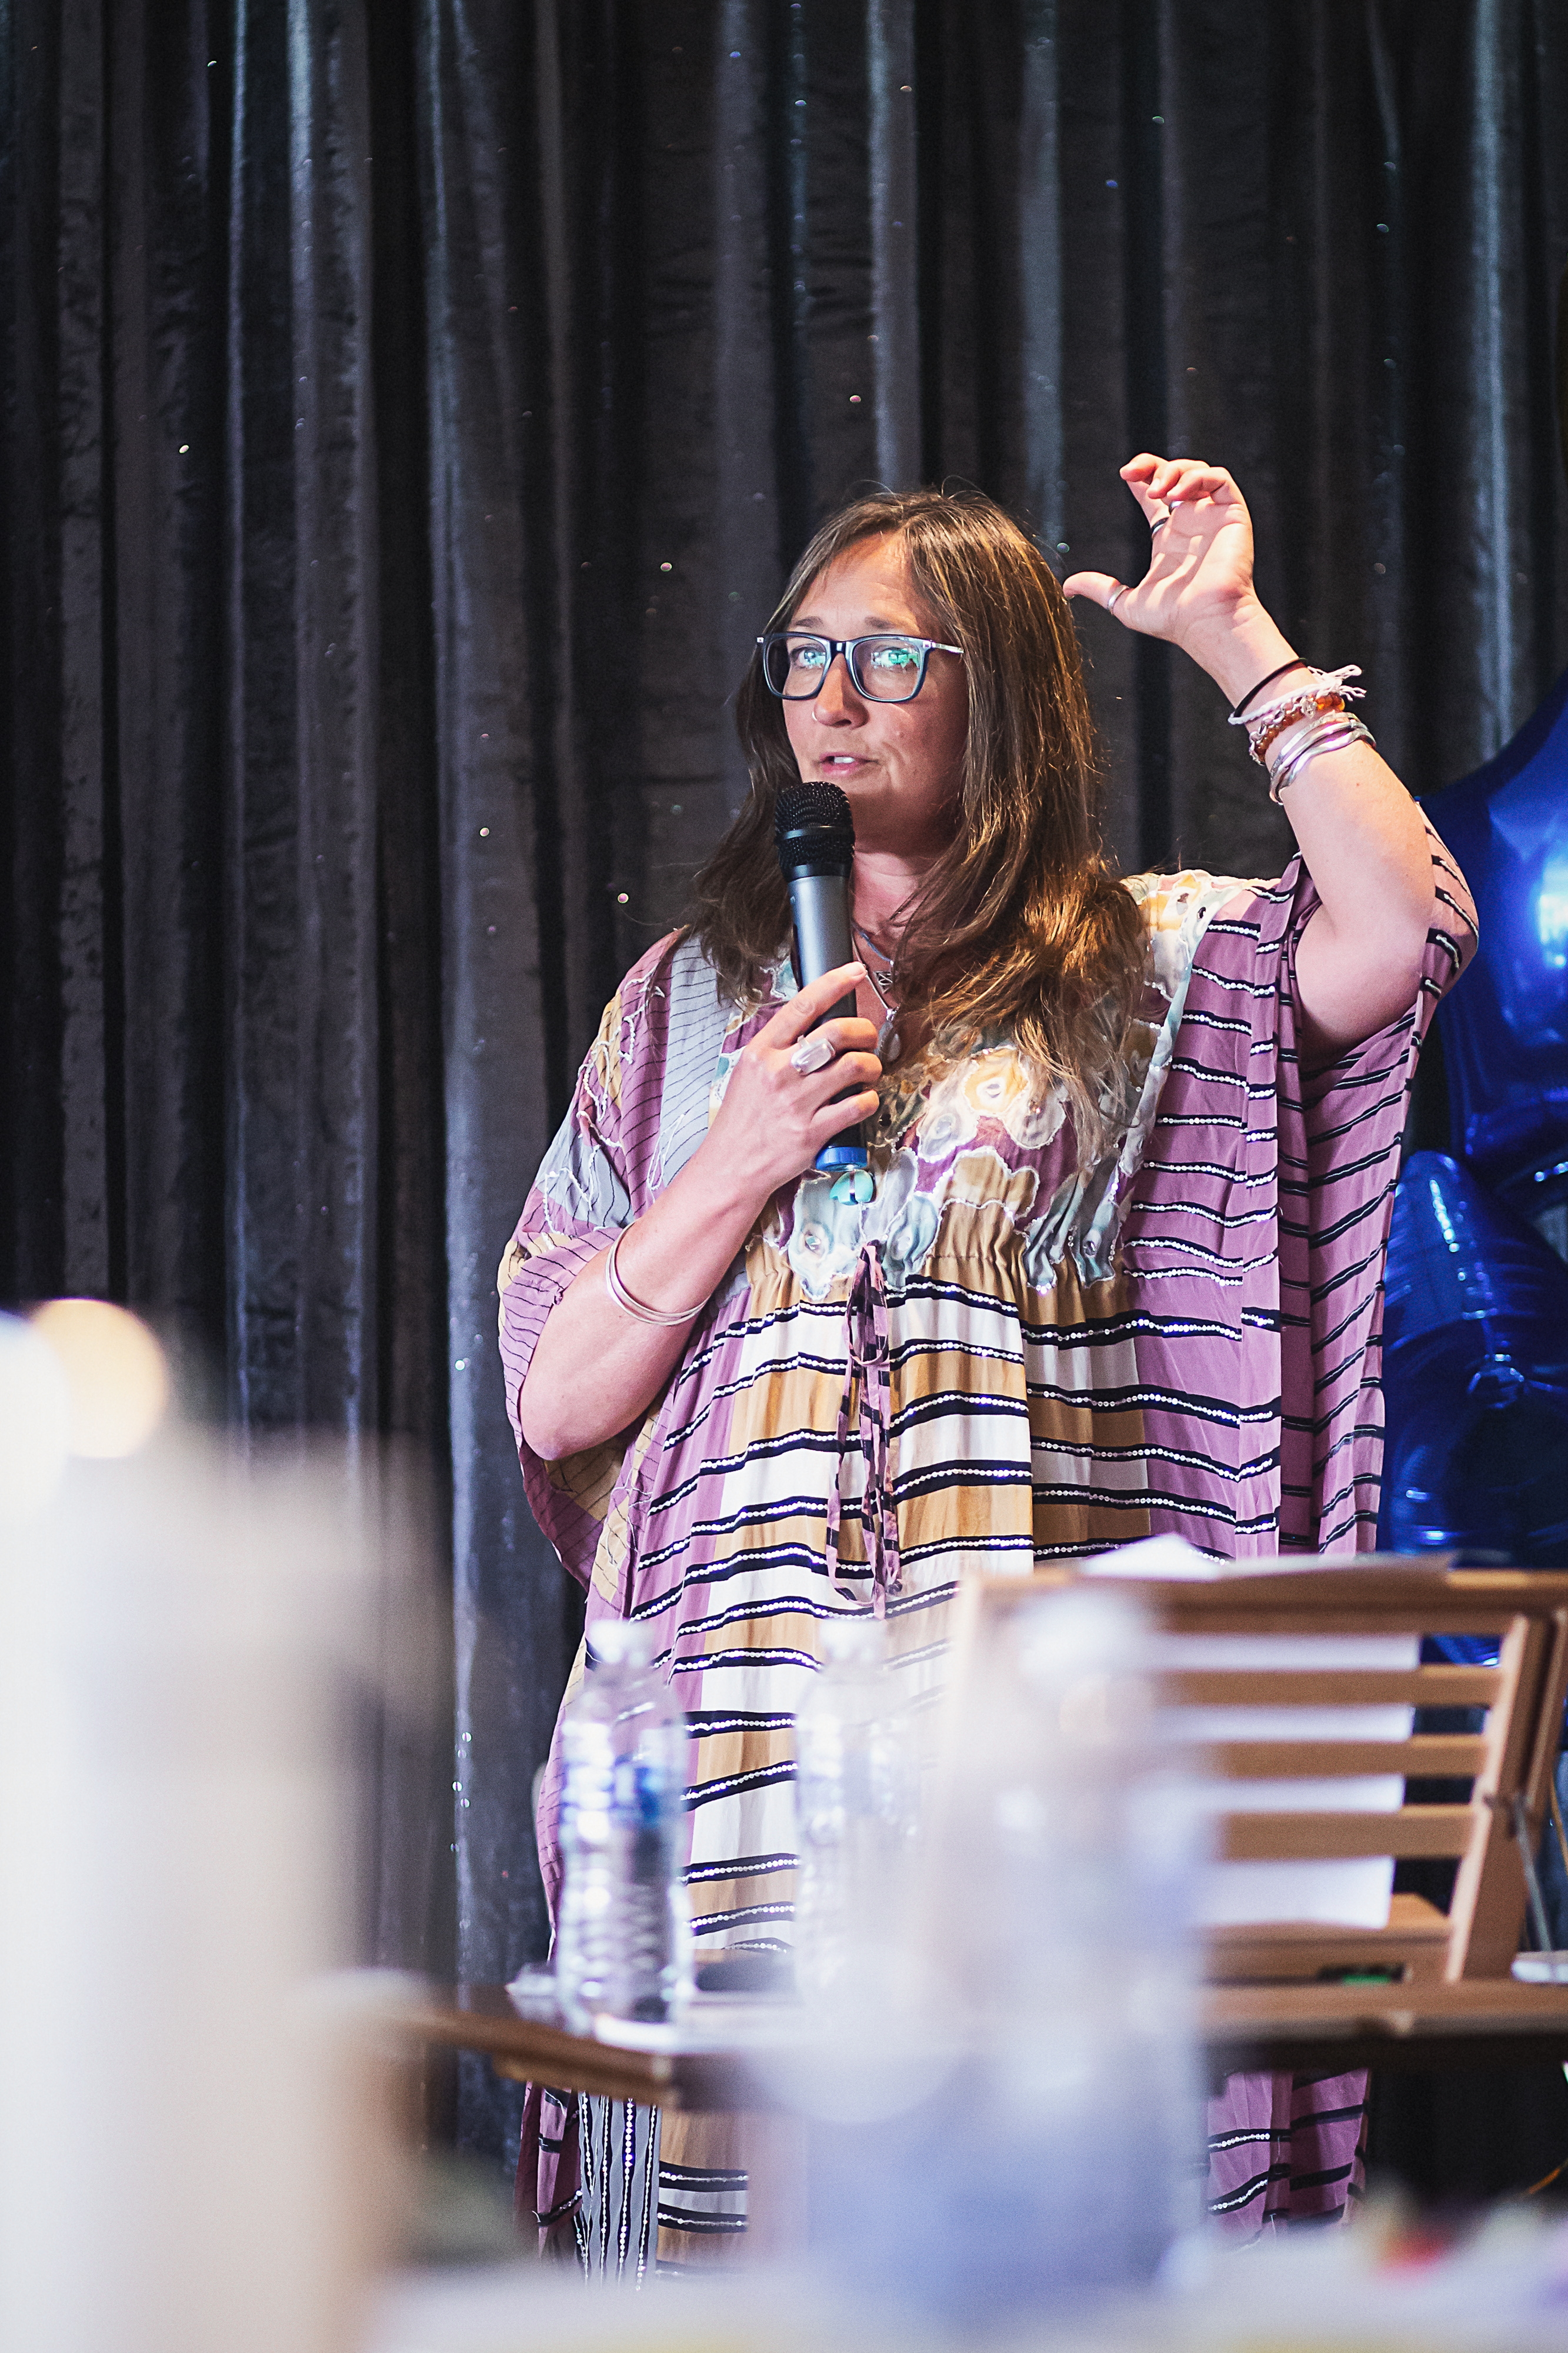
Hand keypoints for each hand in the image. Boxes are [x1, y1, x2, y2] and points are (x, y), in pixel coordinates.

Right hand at [697, 962, 881, 1205]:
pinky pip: (858, 1106)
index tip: (855, 974)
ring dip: (871, 1065)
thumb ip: (779, 1048)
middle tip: (868, 1038)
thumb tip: (816, 1023)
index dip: (835, 984)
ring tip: (868, 1070)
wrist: (731, 1167)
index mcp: (761, 1052)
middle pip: (837, 1033)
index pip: (803, 1006)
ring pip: (854, 1067)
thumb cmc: (743, 1119)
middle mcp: (779, 1073)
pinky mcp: (812, 1133)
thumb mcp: (749, 1072)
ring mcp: (797, 1103)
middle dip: (864, 1030)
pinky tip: (863, 1100)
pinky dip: (869, 1099)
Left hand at [1063, 456, 1295, 702]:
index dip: (1141, 478)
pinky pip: (1220, 479)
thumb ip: (1099, 588)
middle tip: (1130, 472)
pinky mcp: (1233, 515)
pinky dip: (1197, 477)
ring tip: (1156, 490)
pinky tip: (1177, 494)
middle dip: (1152, 465)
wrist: (1205, 623)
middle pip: (1174, 475)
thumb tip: (1067, 587)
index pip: (1156, 496)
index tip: (1124, 475)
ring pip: (1197, 471)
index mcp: (1170, 539)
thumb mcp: (1124, 603)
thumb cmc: (1174, 620)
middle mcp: (1192, 524)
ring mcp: (1213, 517)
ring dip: (1172, 471)